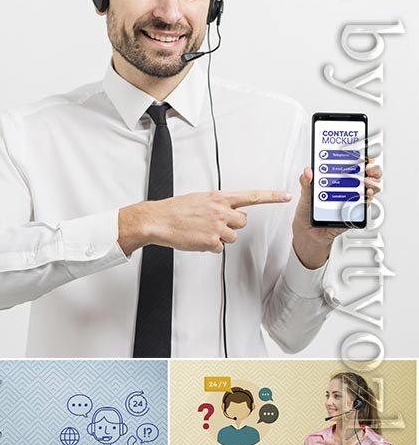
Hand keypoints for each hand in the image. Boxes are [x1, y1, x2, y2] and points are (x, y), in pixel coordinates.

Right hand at [118, 188, 291, 256]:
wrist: (158, 219)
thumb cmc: (176, 209)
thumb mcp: (201, 198)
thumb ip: (219, 203)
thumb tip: (232, 211)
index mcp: (219, 197)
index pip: (252, 196)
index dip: (271, 196)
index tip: (286, 196)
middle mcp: (221, 210)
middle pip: (243, 221)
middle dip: (232, 225)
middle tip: (215, 224)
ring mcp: (216, 226)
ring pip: (233, 237)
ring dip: (221, 237)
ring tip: (203, 231)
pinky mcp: (210, 241)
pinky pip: (220, 248)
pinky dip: (210, 247)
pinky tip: (198, 239)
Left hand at [292, 161, 380, 269]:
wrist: (308, 233)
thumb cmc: (308, 212)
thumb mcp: (304, 195)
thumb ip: (306, 183)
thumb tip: (307, 171)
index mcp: (337, 180)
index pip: (354, 165)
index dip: (363, 158)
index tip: (364, 155)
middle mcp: (348, 189)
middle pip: (369, 176)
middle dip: (373, 170)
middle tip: (368, 169)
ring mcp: (353, 201)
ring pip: (371, 190)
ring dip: (372, 185)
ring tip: (366, 184)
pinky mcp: (353, 215)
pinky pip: (364, 208)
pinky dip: (367, 202)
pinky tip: (364, 198)